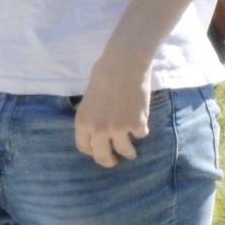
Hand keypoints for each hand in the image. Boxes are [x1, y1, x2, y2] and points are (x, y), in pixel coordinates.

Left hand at [75, 49, 151, 167]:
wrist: (124, 63)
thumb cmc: (104, 72)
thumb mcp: (88, 98)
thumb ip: (92, 115)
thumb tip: (97, 128)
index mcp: (83, 122)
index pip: (84, 147)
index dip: (92, 151)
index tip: (98, 151)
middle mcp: (98, 130)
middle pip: (102, 156)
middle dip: (109, 161)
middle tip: (115, 161)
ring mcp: (118, 129)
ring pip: (125, 151)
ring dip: (129, 153)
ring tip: (132, 153)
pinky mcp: (137, 124)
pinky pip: (141, 134)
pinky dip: (142, 129)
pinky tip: (142, 121)